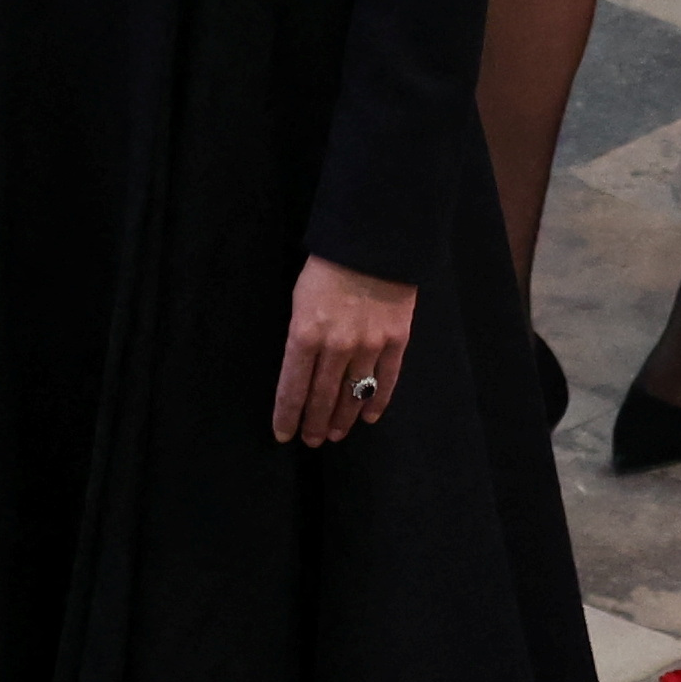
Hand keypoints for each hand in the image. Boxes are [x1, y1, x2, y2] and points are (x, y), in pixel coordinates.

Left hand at [273, 257, 416, 448]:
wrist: (373, 241)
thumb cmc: (327, 267)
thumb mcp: (300, 299)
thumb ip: (301, 337)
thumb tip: (302, 370)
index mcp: (305, 334)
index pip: (292, 388)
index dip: (288, 416)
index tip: (283, 435)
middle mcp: (337, 347)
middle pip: (323, 398)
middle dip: (314, 423)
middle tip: (311, 440)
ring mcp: (370, 346)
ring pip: (353, 395)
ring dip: (343, 419)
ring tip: (335, 434)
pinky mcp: (396, 341)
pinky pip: (386, 381)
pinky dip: (377, 402)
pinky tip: (368, 417)